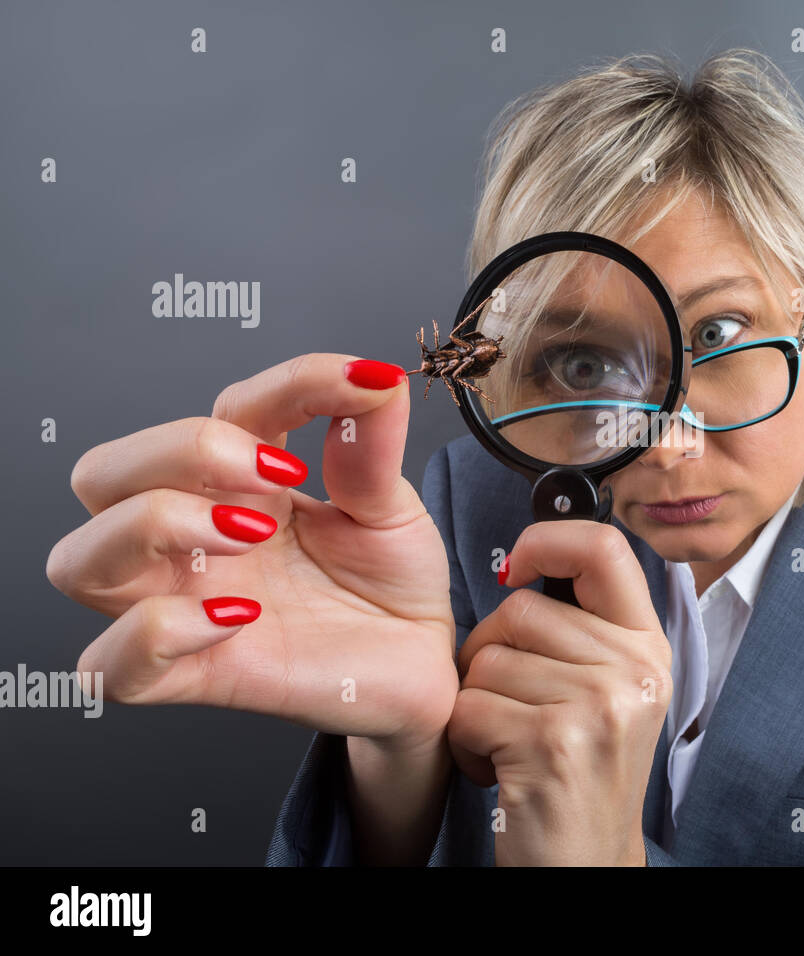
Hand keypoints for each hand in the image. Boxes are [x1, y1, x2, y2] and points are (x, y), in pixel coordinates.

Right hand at [46, 354, 458, 861]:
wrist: (420, 666)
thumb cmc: (391, 587)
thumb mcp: (395, 508)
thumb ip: (374, 446)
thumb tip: (376, 377)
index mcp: (241, 483)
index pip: (226, 408)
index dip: (292, 384)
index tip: (363, 386)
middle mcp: (193, 539)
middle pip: (104, 473)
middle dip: (179, 450)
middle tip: (273, 473)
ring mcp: (183, 606)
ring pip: (79, 559)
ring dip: (153, 527)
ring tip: (251, 535)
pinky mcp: (193, 677)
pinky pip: (111, 662)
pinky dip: (157, 631)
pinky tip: (240, 615)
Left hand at [447, 520, 671, 865]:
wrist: (585, 865)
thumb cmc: (580, 776)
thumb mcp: (609, 693)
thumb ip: (583, 631)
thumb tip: (528, 560)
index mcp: (647, 649)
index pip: (604, 547)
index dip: (549, 539)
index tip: (519, 565)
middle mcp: (633, 671)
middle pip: (518, 611)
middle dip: (488, 656)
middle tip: (513, 707)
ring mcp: (599, 706)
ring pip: (486, 660)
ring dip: (476, 707)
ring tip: (512, 744)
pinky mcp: (554, 743)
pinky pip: (469, 708)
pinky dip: (466, 745)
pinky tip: (499, 771)